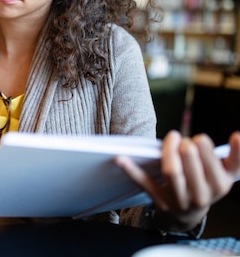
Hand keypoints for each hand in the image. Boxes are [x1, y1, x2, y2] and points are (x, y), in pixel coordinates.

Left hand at [116, 130, 239, 231]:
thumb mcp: (226, 173)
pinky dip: (131, 170)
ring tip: (171, 138)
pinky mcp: (158, 199)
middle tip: (183, 140)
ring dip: (168, 152)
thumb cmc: (207, 183)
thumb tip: (238, 136)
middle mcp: (200, 195)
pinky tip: (120, 158)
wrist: (188, 213)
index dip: (205, 150)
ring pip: (172, 172)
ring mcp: (178, 198)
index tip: (199, 138)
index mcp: (219, 186)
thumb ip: (236, 156)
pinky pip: (144, 183)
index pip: (214, 166)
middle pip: (190, 167)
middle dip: (186, 148)